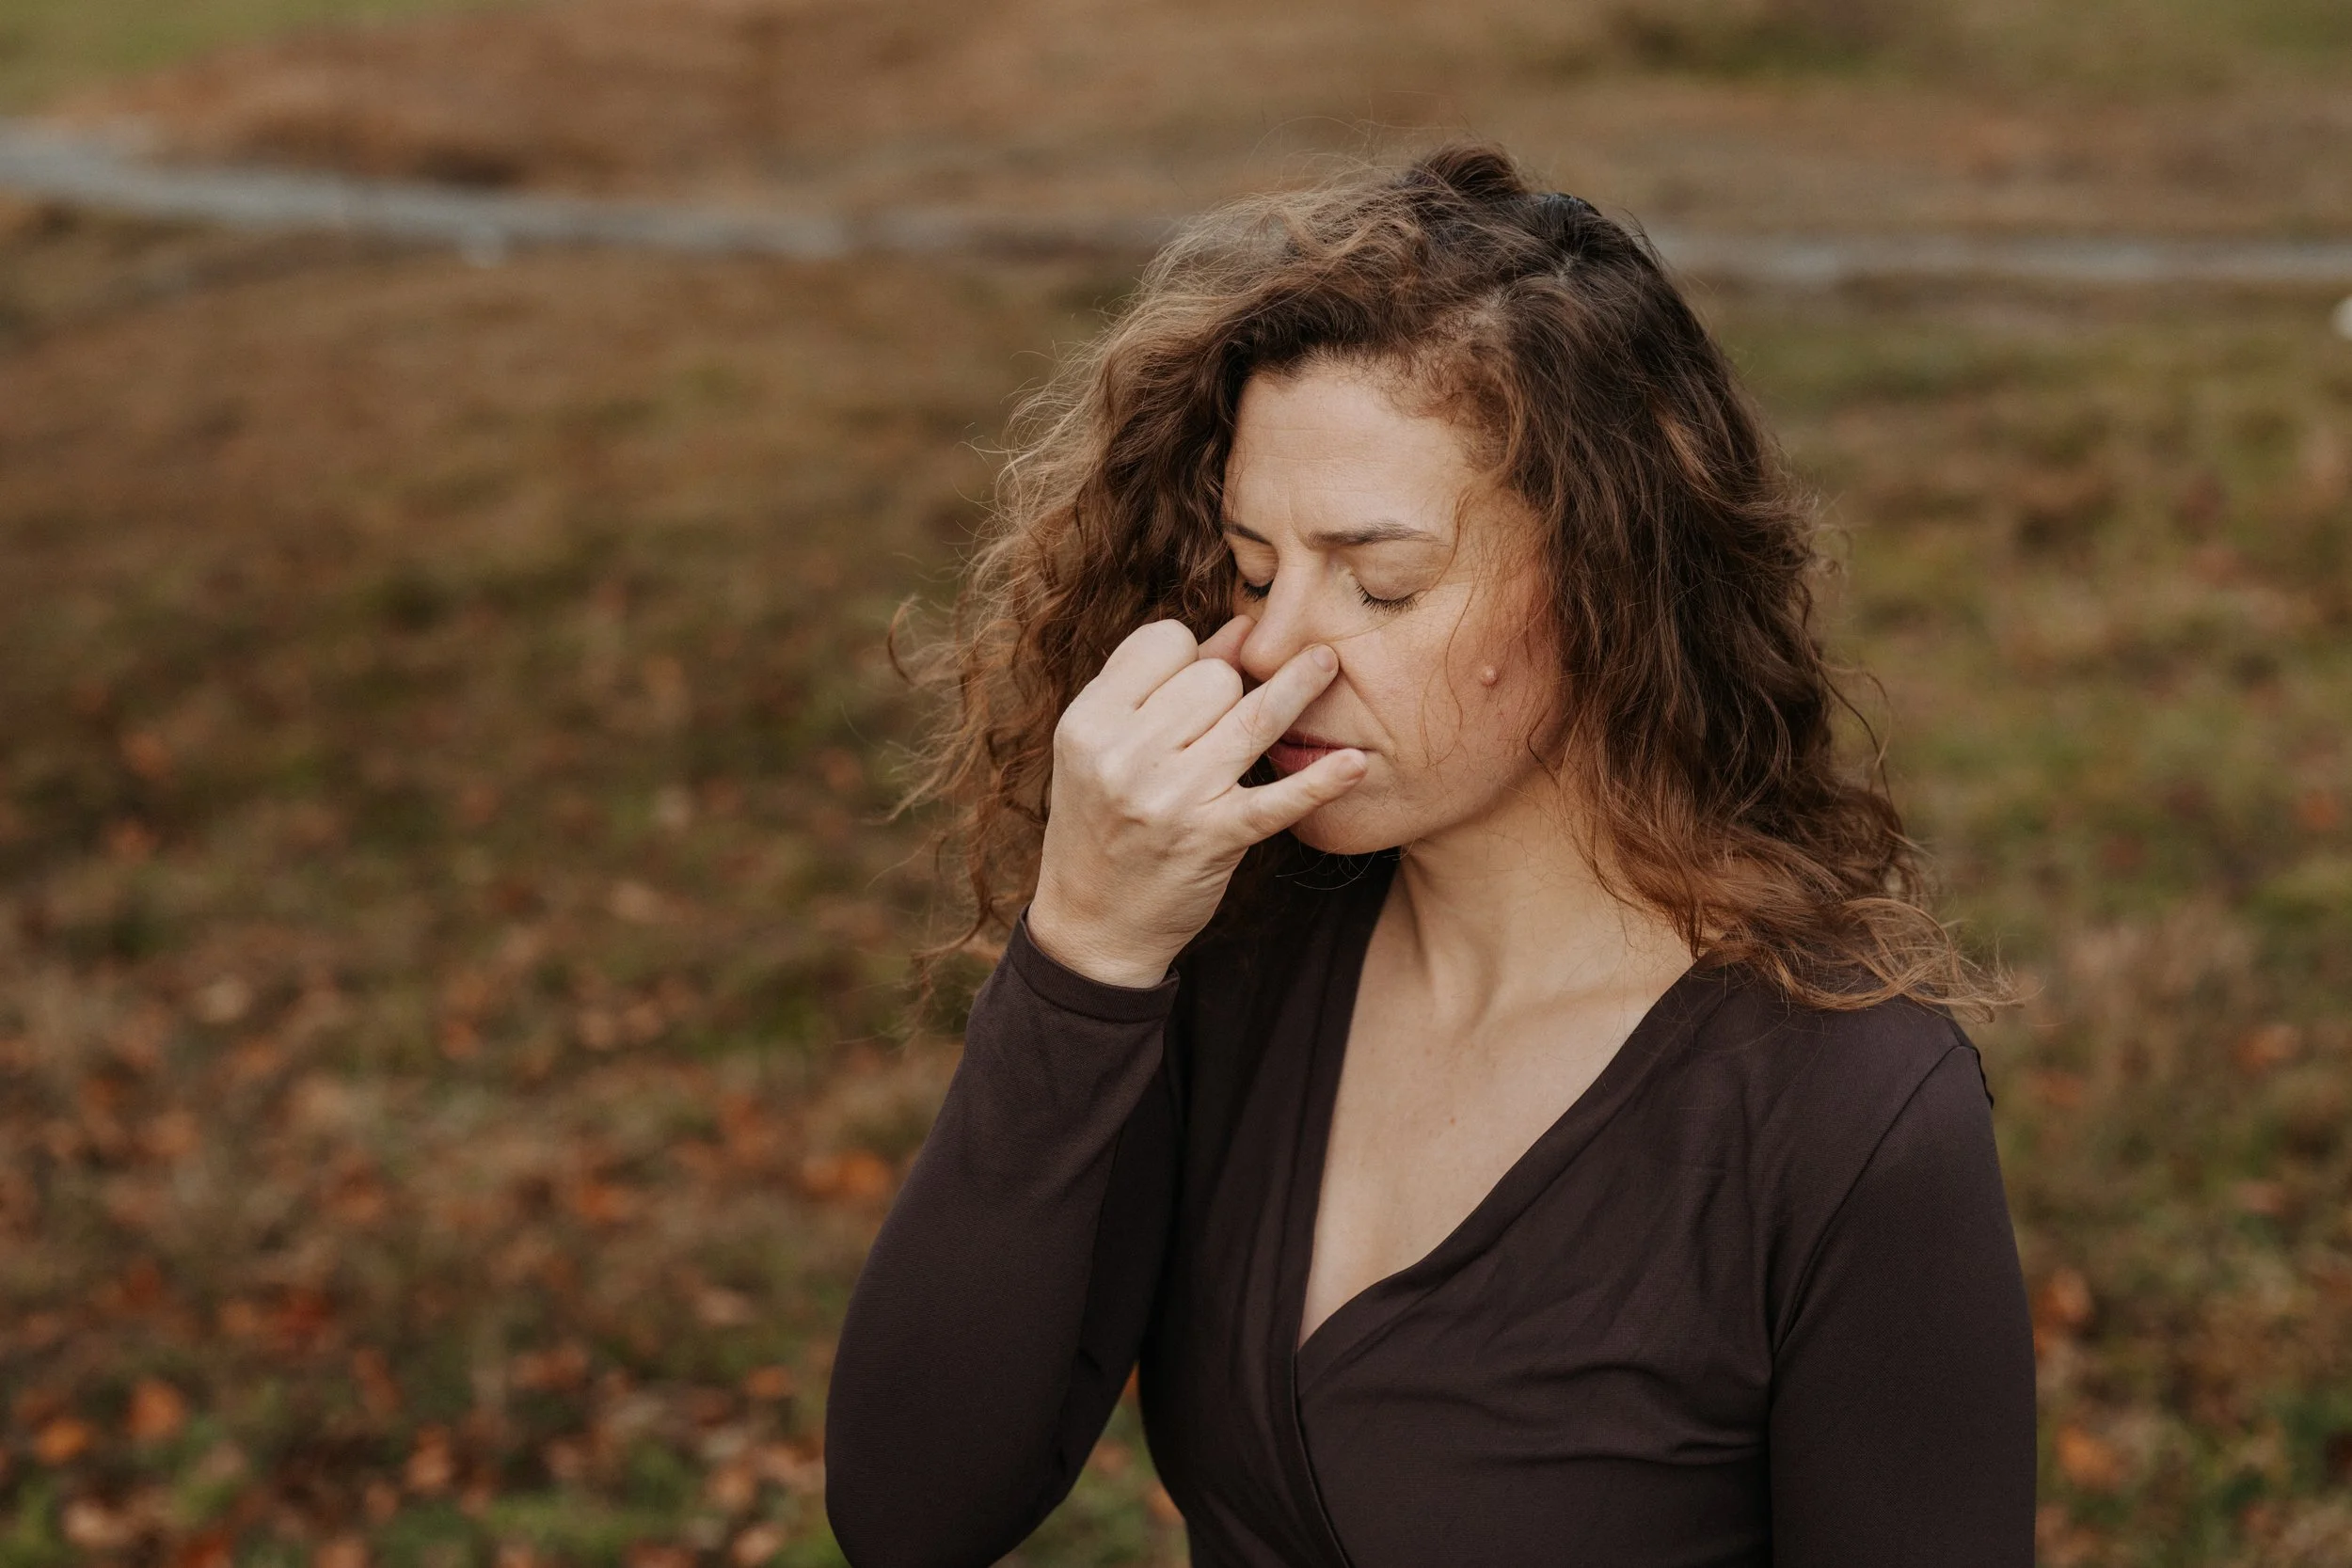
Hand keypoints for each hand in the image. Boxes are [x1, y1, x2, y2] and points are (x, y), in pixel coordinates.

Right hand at [1025, 616, 1367, 986]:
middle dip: (1228, 689)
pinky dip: (1320, 782)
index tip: (1191, 680)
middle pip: (1214, 677)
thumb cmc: (1103, 823)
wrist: (1093, 926)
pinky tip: (1354, 763)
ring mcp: (1173, 797)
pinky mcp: (1214, 838)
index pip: (1163, 643)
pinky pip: (1278, 799)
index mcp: (1088, 722)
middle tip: (1217, 726)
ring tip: (1328, 663)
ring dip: (1298, 686)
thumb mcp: (1108, 748)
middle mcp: (1126, 755)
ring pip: (1251, 715)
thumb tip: (1244, 626)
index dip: (1188, 653)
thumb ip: (1167, 684)